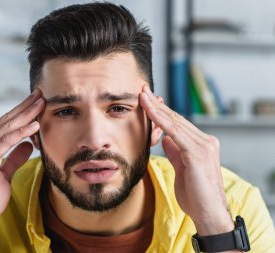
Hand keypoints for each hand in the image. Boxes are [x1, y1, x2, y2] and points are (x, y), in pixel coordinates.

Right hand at [0, 89, 44, 232]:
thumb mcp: (5, 174)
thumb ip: (14, 158)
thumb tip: (27, 144)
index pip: (5, 125)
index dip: (21, 113)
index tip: (36, 103)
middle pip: (6, 121)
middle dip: (25, 107)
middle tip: (40, 94)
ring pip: (6, 128)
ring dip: (26, 115)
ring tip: (41, 104)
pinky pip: (5, 142)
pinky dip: (21, 132)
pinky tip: (35, 125)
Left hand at [139, 86, 233, 235]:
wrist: (208, 214)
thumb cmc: (195, 195)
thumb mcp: (182, 169)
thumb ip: (175, 152)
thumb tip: (165, 139)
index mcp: (201, 144)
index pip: (178, 123)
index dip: (161, 112)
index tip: (147, 101)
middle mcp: (205, 141)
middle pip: (176, 118)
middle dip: (157, 104)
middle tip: (142, 90)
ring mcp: (203, 145)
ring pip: (175, 122)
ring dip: (156, 108)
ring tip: (142, 96)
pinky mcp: (198, 152)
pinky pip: (174, 131)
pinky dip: (160, 120)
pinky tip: (149, 111)